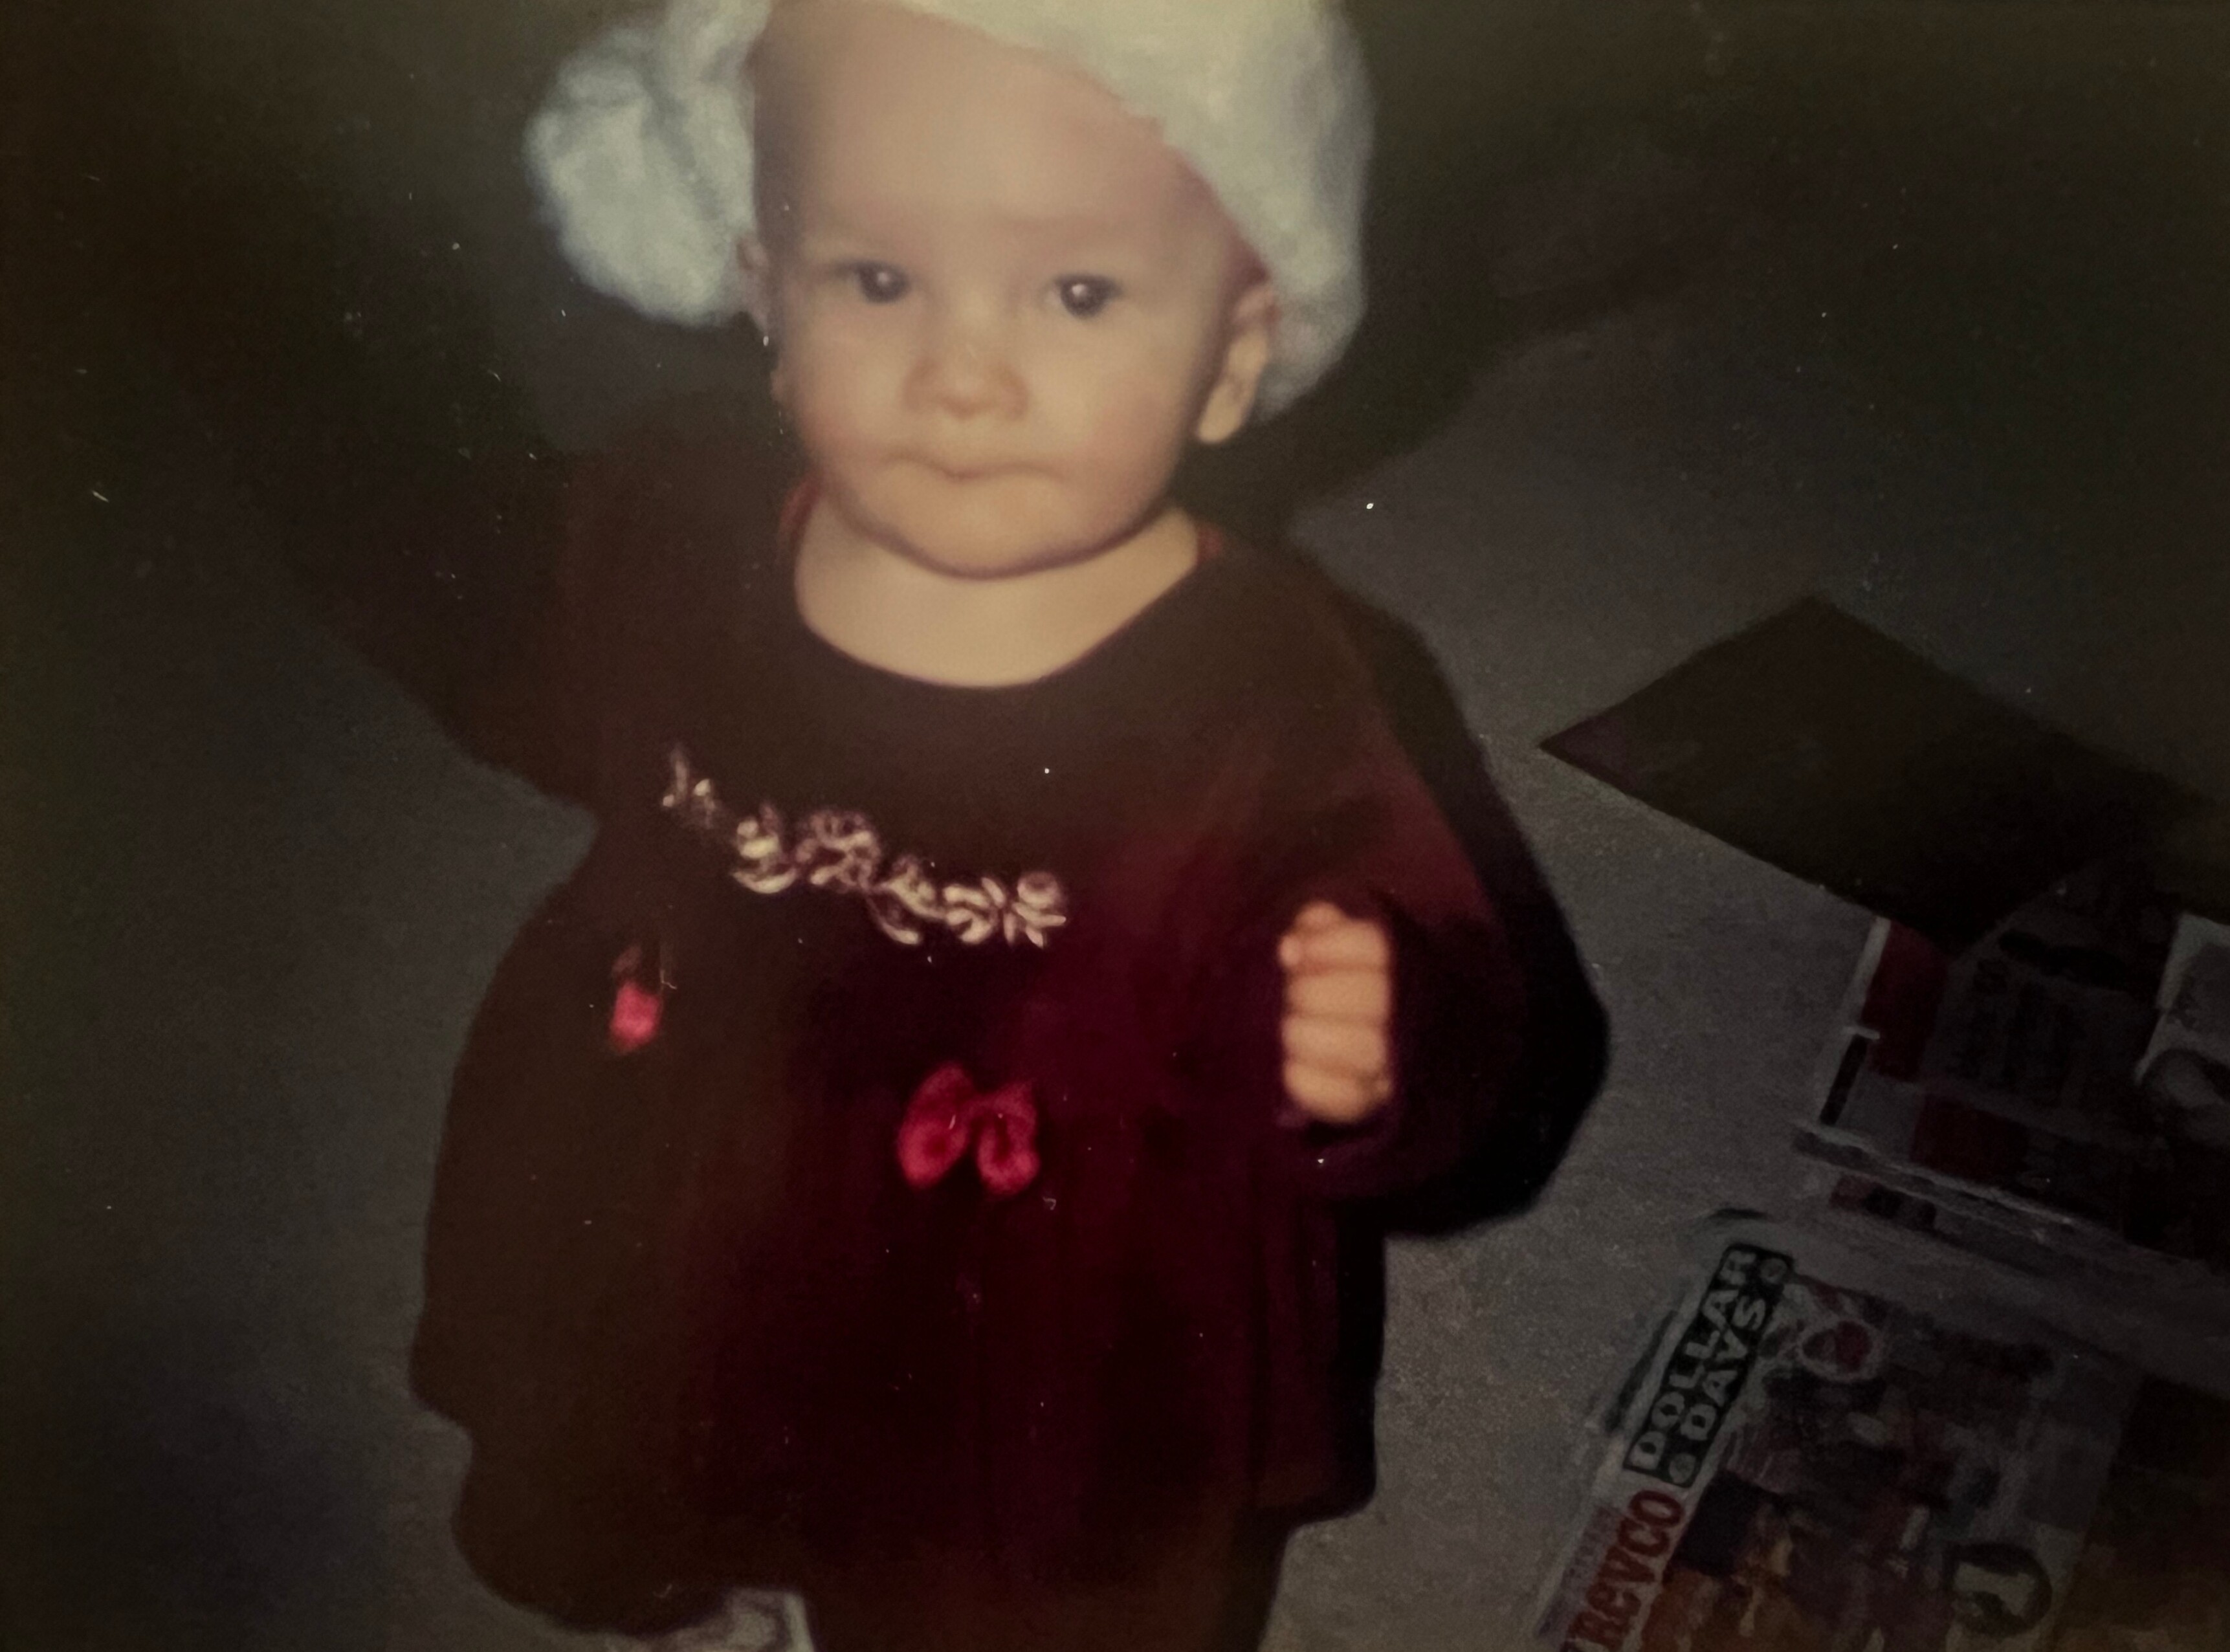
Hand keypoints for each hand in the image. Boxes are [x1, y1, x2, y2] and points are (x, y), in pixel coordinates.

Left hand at [1278, 901, 1394, 1125]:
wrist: (1361, 1031)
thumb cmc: (1341, 975)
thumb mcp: (1334, 937)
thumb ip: (1316, 928)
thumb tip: (1291, 947)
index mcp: (1406, 962)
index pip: (1375, 946)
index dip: (1327, 947)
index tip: (1293, 954)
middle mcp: (1411, 1014)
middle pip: (1369, 997)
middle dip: (1311, 992)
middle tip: (1291, 994)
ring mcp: (1397, 1065)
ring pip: (1359, 1049)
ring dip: (1306, 1034)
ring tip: (1291, 1026)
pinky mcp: (1374, 1104)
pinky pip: (1344, 1099)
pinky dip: (1306, 1081)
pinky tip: (1289, 1064)